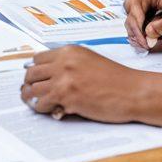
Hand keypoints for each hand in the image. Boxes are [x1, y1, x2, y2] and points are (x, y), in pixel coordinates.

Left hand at [21, 46, 143, 122]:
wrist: (133, 91)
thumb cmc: (116, 80)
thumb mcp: (89, 61)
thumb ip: (69, 64)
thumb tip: (49, 75)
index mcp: (69, 51)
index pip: (37, 59)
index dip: (33, 70)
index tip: (32, 79)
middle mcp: (63, 62)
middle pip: (31, 73)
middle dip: (27, 84)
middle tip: (28, 92)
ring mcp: (64, 79)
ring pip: (32, 89)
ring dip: (30, 98)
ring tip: (33, 103)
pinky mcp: (67, 97)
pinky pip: (41, 103)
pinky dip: (41, 108)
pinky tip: (47, 110)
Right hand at [123, 0, 161, 50]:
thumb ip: (160, 27)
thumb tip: (146, 32)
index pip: (134, 6)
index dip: (136, 23)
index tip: (143, 39)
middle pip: (130, 10)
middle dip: (134, 27)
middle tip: (142, 43)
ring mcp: (149, 7)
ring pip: (132, 18)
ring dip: (135, 32)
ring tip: (143, 45)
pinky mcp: (151, 17)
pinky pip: (139, 24)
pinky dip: (139, 34)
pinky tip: (144, 43)